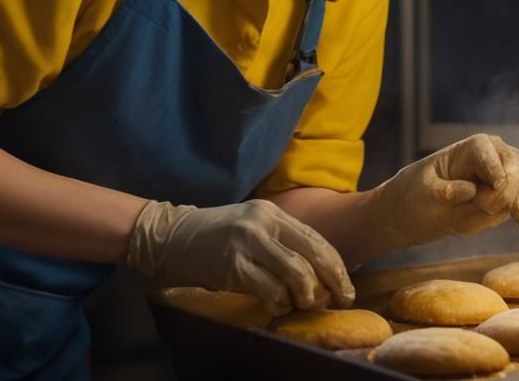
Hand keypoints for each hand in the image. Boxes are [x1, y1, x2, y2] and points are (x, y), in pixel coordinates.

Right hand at [125, 199, 353, 315]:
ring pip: (296, 274)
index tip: (346, 288)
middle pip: (314, 254)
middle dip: (333, 282)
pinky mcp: (233, 266)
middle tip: (339, 301)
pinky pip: (271, 290)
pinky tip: (276, 306)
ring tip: (300, 304)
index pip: (316, 239)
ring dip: (305, 296)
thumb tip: (318, 273)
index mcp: (272, 212)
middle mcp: (264, 223)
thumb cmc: (215, 236)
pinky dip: (280, 303)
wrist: (172, 237)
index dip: (336, 266)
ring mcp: (248, 243)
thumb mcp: (251, 227)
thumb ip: (281, 241)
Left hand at [372, 134, 518, 247]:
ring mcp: (505, 176)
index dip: (495, 169)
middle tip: (487, 207)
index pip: (490, 152)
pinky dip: (518, 212)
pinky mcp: (508, 197)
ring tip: (486, 212)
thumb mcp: (424, 190)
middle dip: (506, 188)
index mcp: (474, 146)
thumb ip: (443, 190)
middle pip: (513, 166)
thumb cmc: (422, 192)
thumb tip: (469, 191)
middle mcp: (496, 156)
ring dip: (508, 203)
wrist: (425, 210)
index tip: (497, 184)